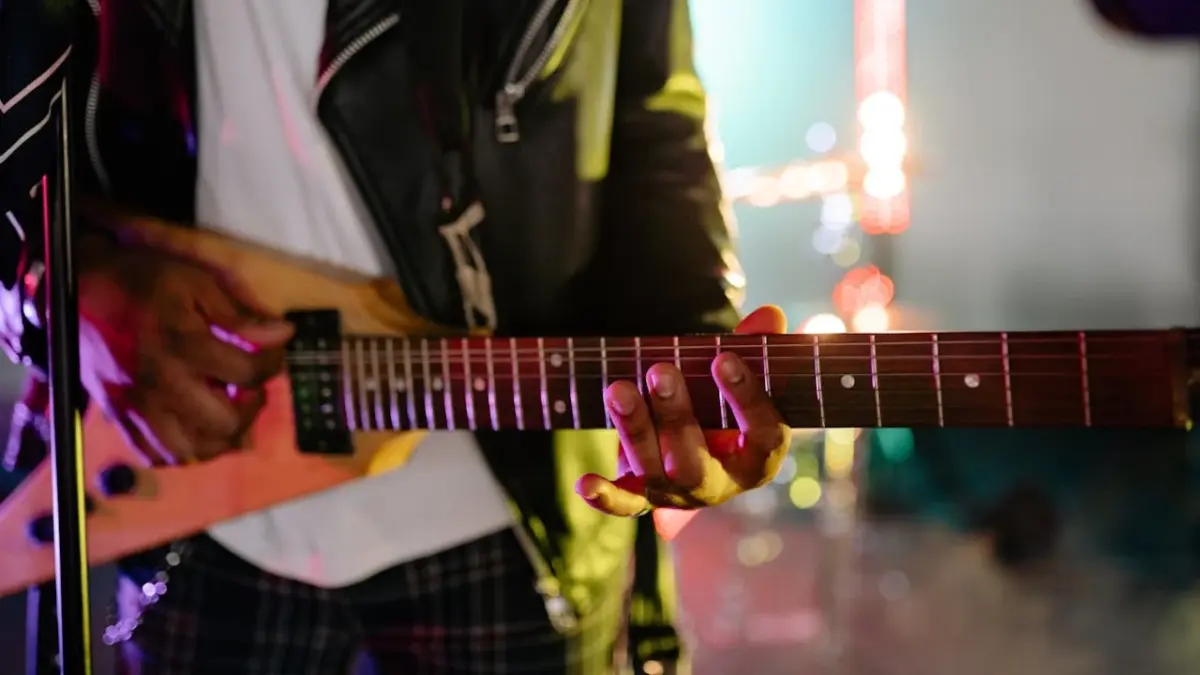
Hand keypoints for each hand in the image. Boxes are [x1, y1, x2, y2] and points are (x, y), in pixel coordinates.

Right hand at [78, 235, 292, 464]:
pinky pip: (155, 455)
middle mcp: (162, 384)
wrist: (80, 291)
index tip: (272, 351)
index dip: (272, 362)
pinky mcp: (119, 417)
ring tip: (225, 410)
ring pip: (191, 451)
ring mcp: (138, 406)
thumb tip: (284, 334)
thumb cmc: (143, 282)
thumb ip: (239, 316)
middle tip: (248, 386)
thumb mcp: (196, 284)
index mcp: (184, 345)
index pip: (248, 373)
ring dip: (219, 437)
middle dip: (250, 405)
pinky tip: (193, 426)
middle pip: (225, 422)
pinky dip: (181, 450)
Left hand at [577, 305, 790, 515]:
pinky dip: (606, 496)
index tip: (723, 358)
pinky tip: (585, 483)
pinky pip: (625, 504)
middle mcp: (719, 484)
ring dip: (635, 430)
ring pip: (656, 473)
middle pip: (696, 463)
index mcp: (757, 458)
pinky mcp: (644, 496)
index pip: (763, 435)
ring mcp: (678, 493)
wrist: (697, 440)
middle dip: (676, 416)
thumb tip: (770, 315)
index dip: (747, 398)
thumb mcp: (741, 373)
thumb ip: (757, 346)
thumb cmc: (724, 400)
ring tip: (618, 390)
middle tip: (660, 372)